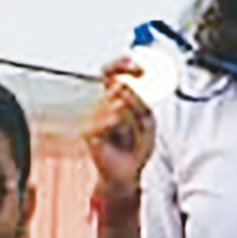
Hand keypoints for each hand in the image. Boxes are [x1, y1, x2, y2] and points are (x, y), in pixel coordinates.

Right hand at [80, 60, 155, 199]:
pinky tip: (123, 136)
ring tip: (133, 133)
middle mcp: (101, 103)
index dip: (121, 64)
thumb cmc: (136, 146)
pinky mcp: (89, 131)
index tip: (139, 67)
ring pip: (115, 102)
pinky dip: (120, 126)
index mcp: (114, 97)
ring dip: (131, 117)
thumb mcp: (147, 121)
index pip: (111, 72)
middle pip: (116, 84)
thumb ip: (140, 102)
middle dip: (135, 97)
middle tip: (141, 113)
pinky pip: (107, 120)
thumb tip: (125, 87)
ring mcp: (93, 116)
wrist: (126, 173)